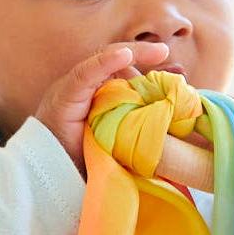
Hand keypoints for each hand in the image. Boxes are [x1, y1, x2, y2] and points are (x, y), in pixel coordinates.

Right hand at [35, 42, 170, 176]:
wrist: (54, 182)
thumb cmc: (88, 167)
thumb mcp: (122, 146)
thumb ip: (139, 130)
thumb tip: (173, 127)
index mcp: (101, 100)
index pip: (126, 75)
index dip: (150, 70)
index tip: (179, 71)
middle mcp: (88, 90)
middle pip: (118, 64)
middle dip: (144, 55)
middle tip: (169, 57)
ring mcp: (75, 91)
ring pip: (104, 61)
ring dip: (131, 52)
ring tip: (158, 52)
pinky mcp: (64, 96)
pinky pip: (85, 74)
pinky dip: (105, 62)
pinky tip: (124, 54)